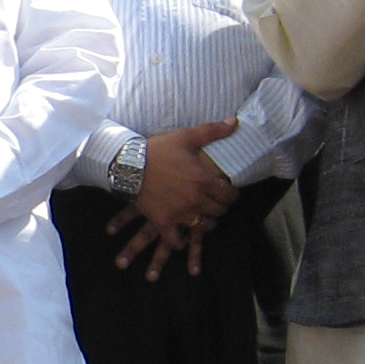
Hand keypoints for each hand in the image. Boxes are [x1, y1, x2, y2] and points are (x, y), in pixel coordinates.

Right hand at [104, 120, 238, 277]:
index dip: (232, 194)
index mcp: (203, 180)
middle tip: (215, 202)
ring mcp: (179, 214)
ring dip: (206, 222)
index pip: (229, 195)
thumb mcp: (186, 137)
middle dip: (220, 207)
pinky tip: (182, 234)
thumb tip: (235, 122)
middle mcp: (195, 200)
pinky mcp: (163, 222)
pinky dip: (181, 241)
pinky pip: (177, 241)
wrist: (129, 165)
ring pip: (204, 226)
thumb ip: (212, 131)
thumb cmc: (158, 150)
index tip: (227, 192)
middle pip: (219, 212)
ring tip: (202, 215)